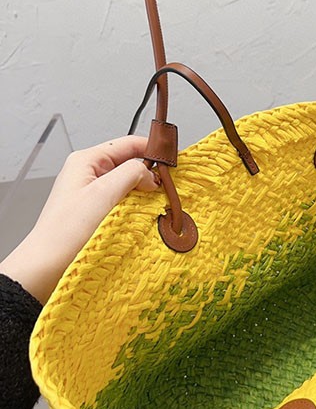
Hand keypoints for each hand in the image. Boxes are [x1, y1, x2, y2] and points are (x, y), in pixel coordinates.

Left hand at [0, 136, 158, 303]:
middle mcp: (89, 173)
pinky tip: (145, 213)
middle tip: (170, 185)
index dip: (152, 149)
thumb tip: (150, 172)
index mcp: (86, 161)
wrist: (49, 264)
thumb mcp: (103, 194)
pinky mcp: (96, 211)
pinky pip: (123, 200)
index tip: (173, 159)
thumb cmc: (67, 230)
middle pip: (128, 163)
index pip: (127, 144)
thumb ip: (130, 174)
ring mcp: (92, 193)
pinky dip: (137, 204)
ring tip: (159, 200)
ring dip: (144, 191)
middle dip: (150, 172)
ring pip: (127, 183)